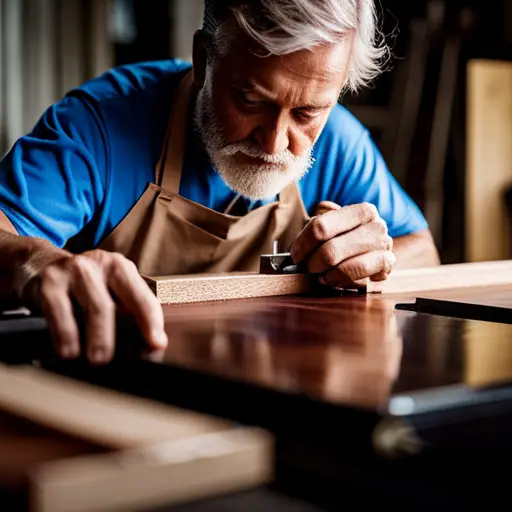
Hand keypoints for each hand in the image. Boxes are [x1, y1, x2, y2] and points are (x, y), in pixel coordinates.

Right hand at [21, 250, 166, 363]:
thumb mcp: (108, 288)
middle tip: (126, 359)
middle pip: (116, 303)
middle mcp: (99, 265)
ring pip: (92, 307)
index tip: (156, 344)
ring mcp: (73, 271)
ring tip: (99, 359)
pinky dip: (66, 334)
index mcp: (120, 268)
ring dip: (97, 337)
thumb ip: (128, 311)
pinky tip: (69, 351)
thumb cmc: (83, 283)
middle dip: (121, 335)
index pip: (142, 297)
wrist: (38, 262)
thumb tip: (148, 346)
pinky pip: (59, 311)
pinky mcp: (49, 282)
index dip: (151, 323)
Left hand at [290, 202, 395, 288]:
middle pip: (330, 250)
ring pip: (343, 267)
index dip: (302, 245)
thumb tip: (296, 249)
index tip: (295, 255)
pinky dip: (338, 281)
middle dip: (312, 263)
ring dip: (325, 275)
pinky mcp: (386, 266)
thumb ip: (318, 229)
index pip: (320, 227)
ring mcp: (384, 247)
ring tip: (319, 275)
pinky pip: (357, 279)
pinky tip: (331, 279)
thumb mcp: (335, 225)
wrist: (376, 251)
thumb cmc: (349, 237)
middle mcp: (377, 226)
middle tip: (307, 268)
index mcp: (362, 211)